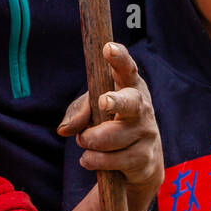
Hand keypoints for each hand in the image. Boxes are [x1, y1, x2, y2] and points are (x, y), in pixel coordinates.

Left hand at [57, 42, 163, 210]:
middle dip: (116, 102)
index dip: (119, 58)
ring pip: (111, 138)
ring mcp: (146, 133)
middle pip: (130, 103)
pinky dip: (93, 160)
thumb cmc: (111, 124)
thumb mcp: (92, 113)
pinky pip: (111, 160)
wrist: (140, 162)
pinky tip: (90, 159)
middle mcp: (142, 107)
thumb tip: (64, 129)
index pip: (126, 69)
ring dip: (90, 141)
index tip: (108, 48)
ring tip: (85, 141)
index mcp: (129, 86)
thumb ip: (78, 113)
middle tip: (104, 103)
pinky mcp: (144, 158)